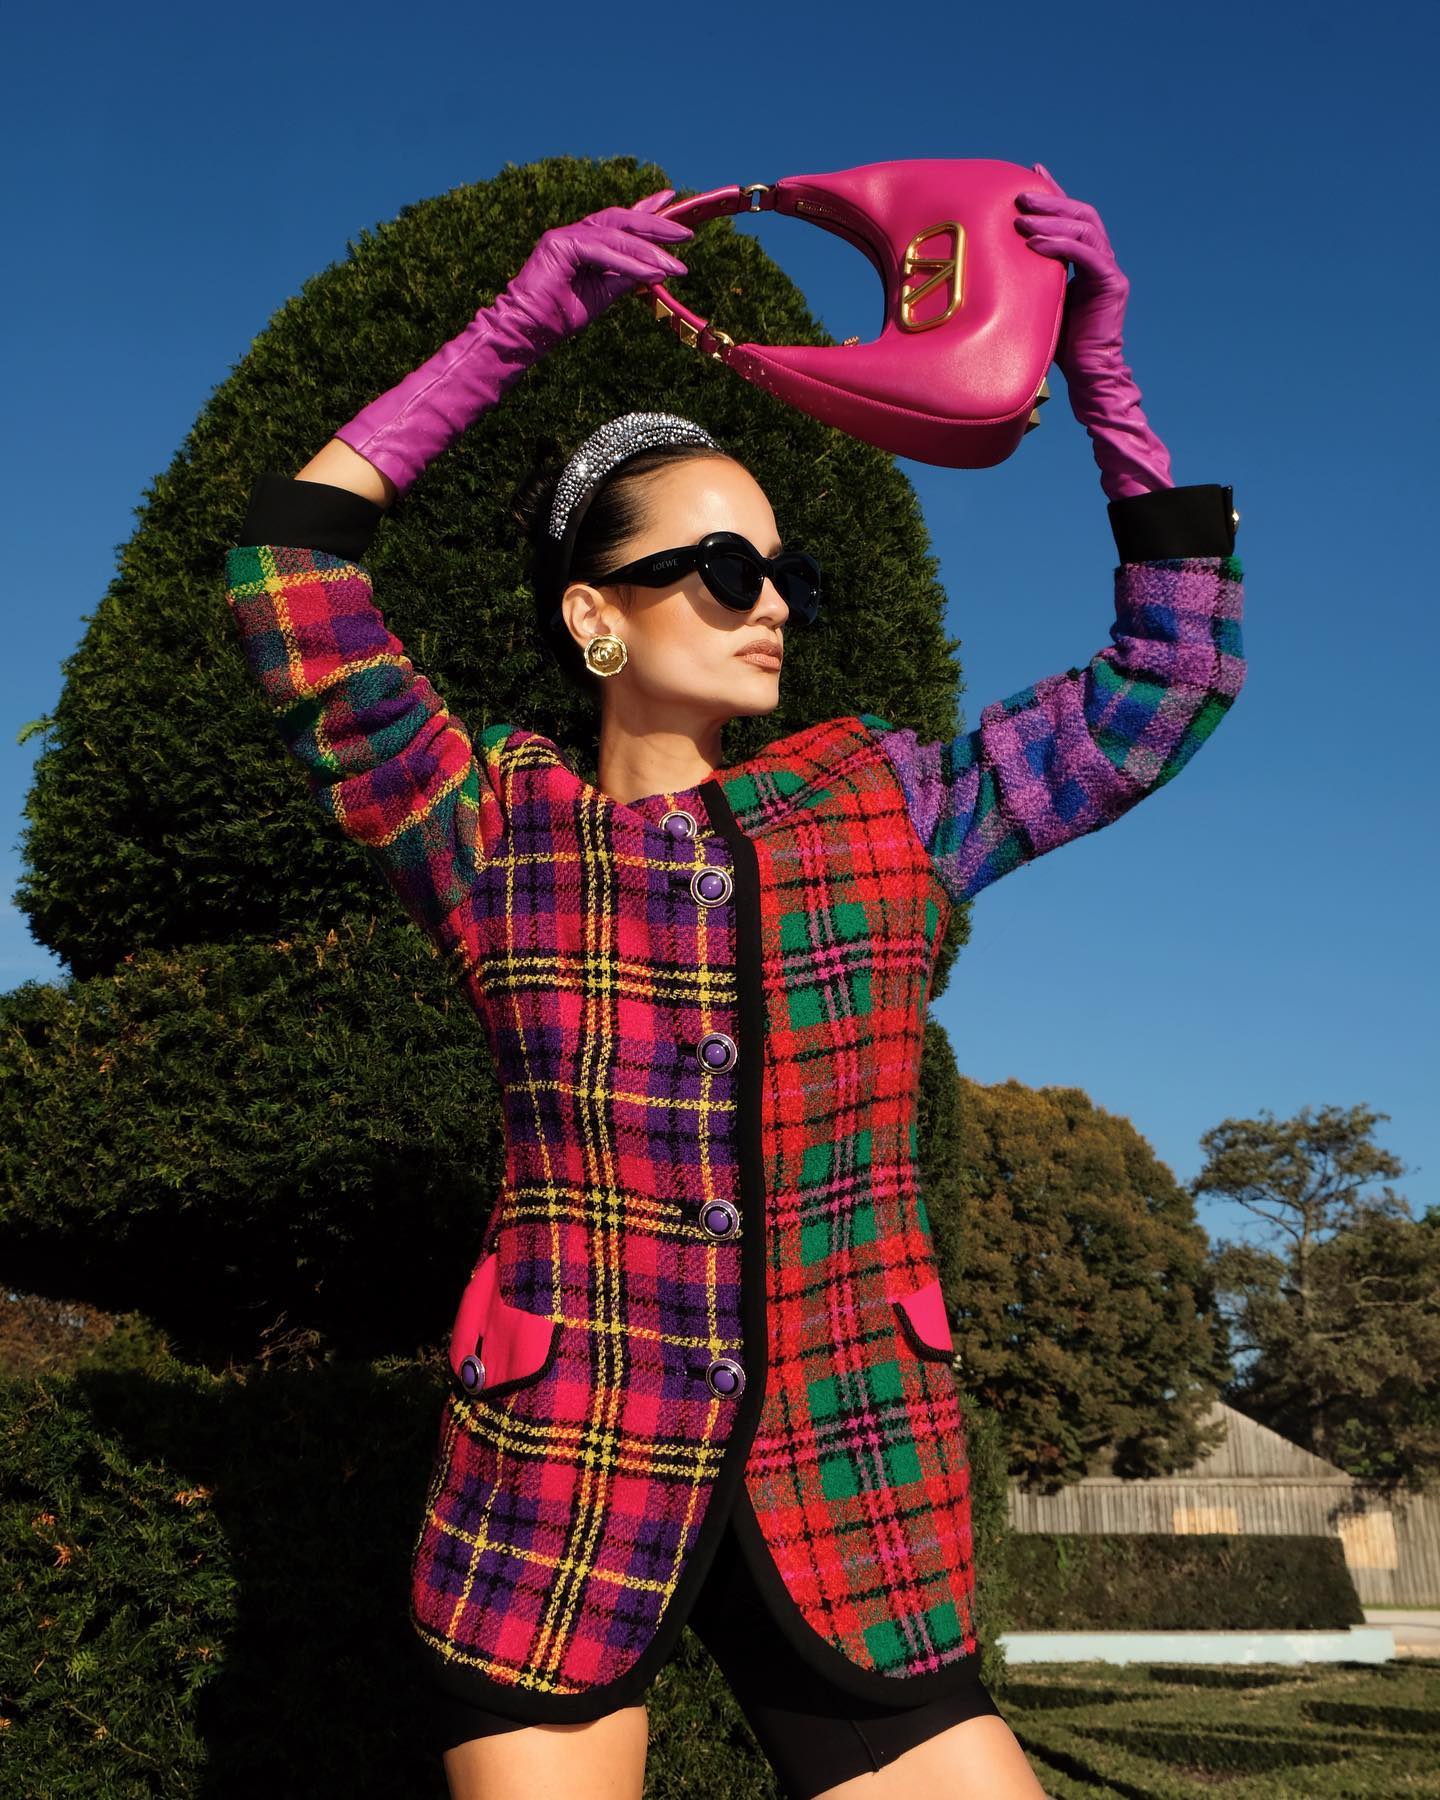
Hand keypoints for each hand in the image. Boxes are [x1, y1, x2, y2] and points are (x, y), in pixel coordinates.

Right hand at [505, 190, 693, 343]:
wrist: (529, 332)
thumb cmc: (561, 316)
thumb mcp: (603, 294)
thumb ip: (625, 277)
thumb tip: (656, 269)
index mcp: (586, 242)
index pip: (621, 222)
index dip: (646, 209)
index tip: (671, 200)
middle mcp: (577, 233)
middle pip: (622, 221)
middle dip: (656, 226)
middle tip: (686, 235)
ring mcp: (566, 235)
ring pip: (616, 236)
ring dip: (650, 251)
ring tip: (676, 266)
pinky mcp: (559, 244)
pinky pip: (603, 251)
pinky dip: (631, 263)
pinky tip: (653, 273)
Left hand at [1013, 164, 1171, 499]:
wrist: (1086, 377)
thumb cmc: (1056, 346)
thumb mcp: (1036, 302)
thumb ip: (1028, 278)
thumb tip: (994, 264)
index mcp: (1087, 261)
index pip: (1073, 217)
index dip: (1055, 193)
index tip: (1031, 174)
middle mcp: (1102, 260)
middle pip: (1082, 215)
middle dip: (1051, 201)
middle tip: (1020, 196)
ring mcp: (1110, 272)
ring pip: (1086, 229)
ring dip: (1053, 218)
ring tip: (1023, 216)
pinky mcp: (1111, 286)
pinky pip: (1087, 255)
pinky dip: (1060, 245)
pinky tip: (1034, 242)